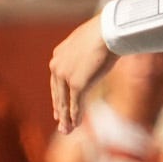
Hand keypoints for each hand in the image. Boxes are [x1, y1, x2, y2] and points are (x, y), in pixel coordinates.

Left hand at [49, 14, 117, 133]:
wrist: (107, 31)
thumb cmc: (103, 32)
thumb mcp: (88, 42)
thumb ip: (84, 53)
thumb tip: (93, 55)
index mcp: (58, 55)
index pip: (55, 81)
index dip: (57, 97)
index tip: (58, 109)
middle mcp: (57, 66)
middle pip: (57, 94)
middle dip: (60, 111)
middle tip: (61, 124)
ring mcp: (66, 76)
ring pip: (64, 102)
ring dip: (66, 119)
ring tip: (67, 131)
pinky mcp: (77, 85)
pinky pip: (75, 105)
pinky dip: (75, 117)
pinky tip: (75, 125)